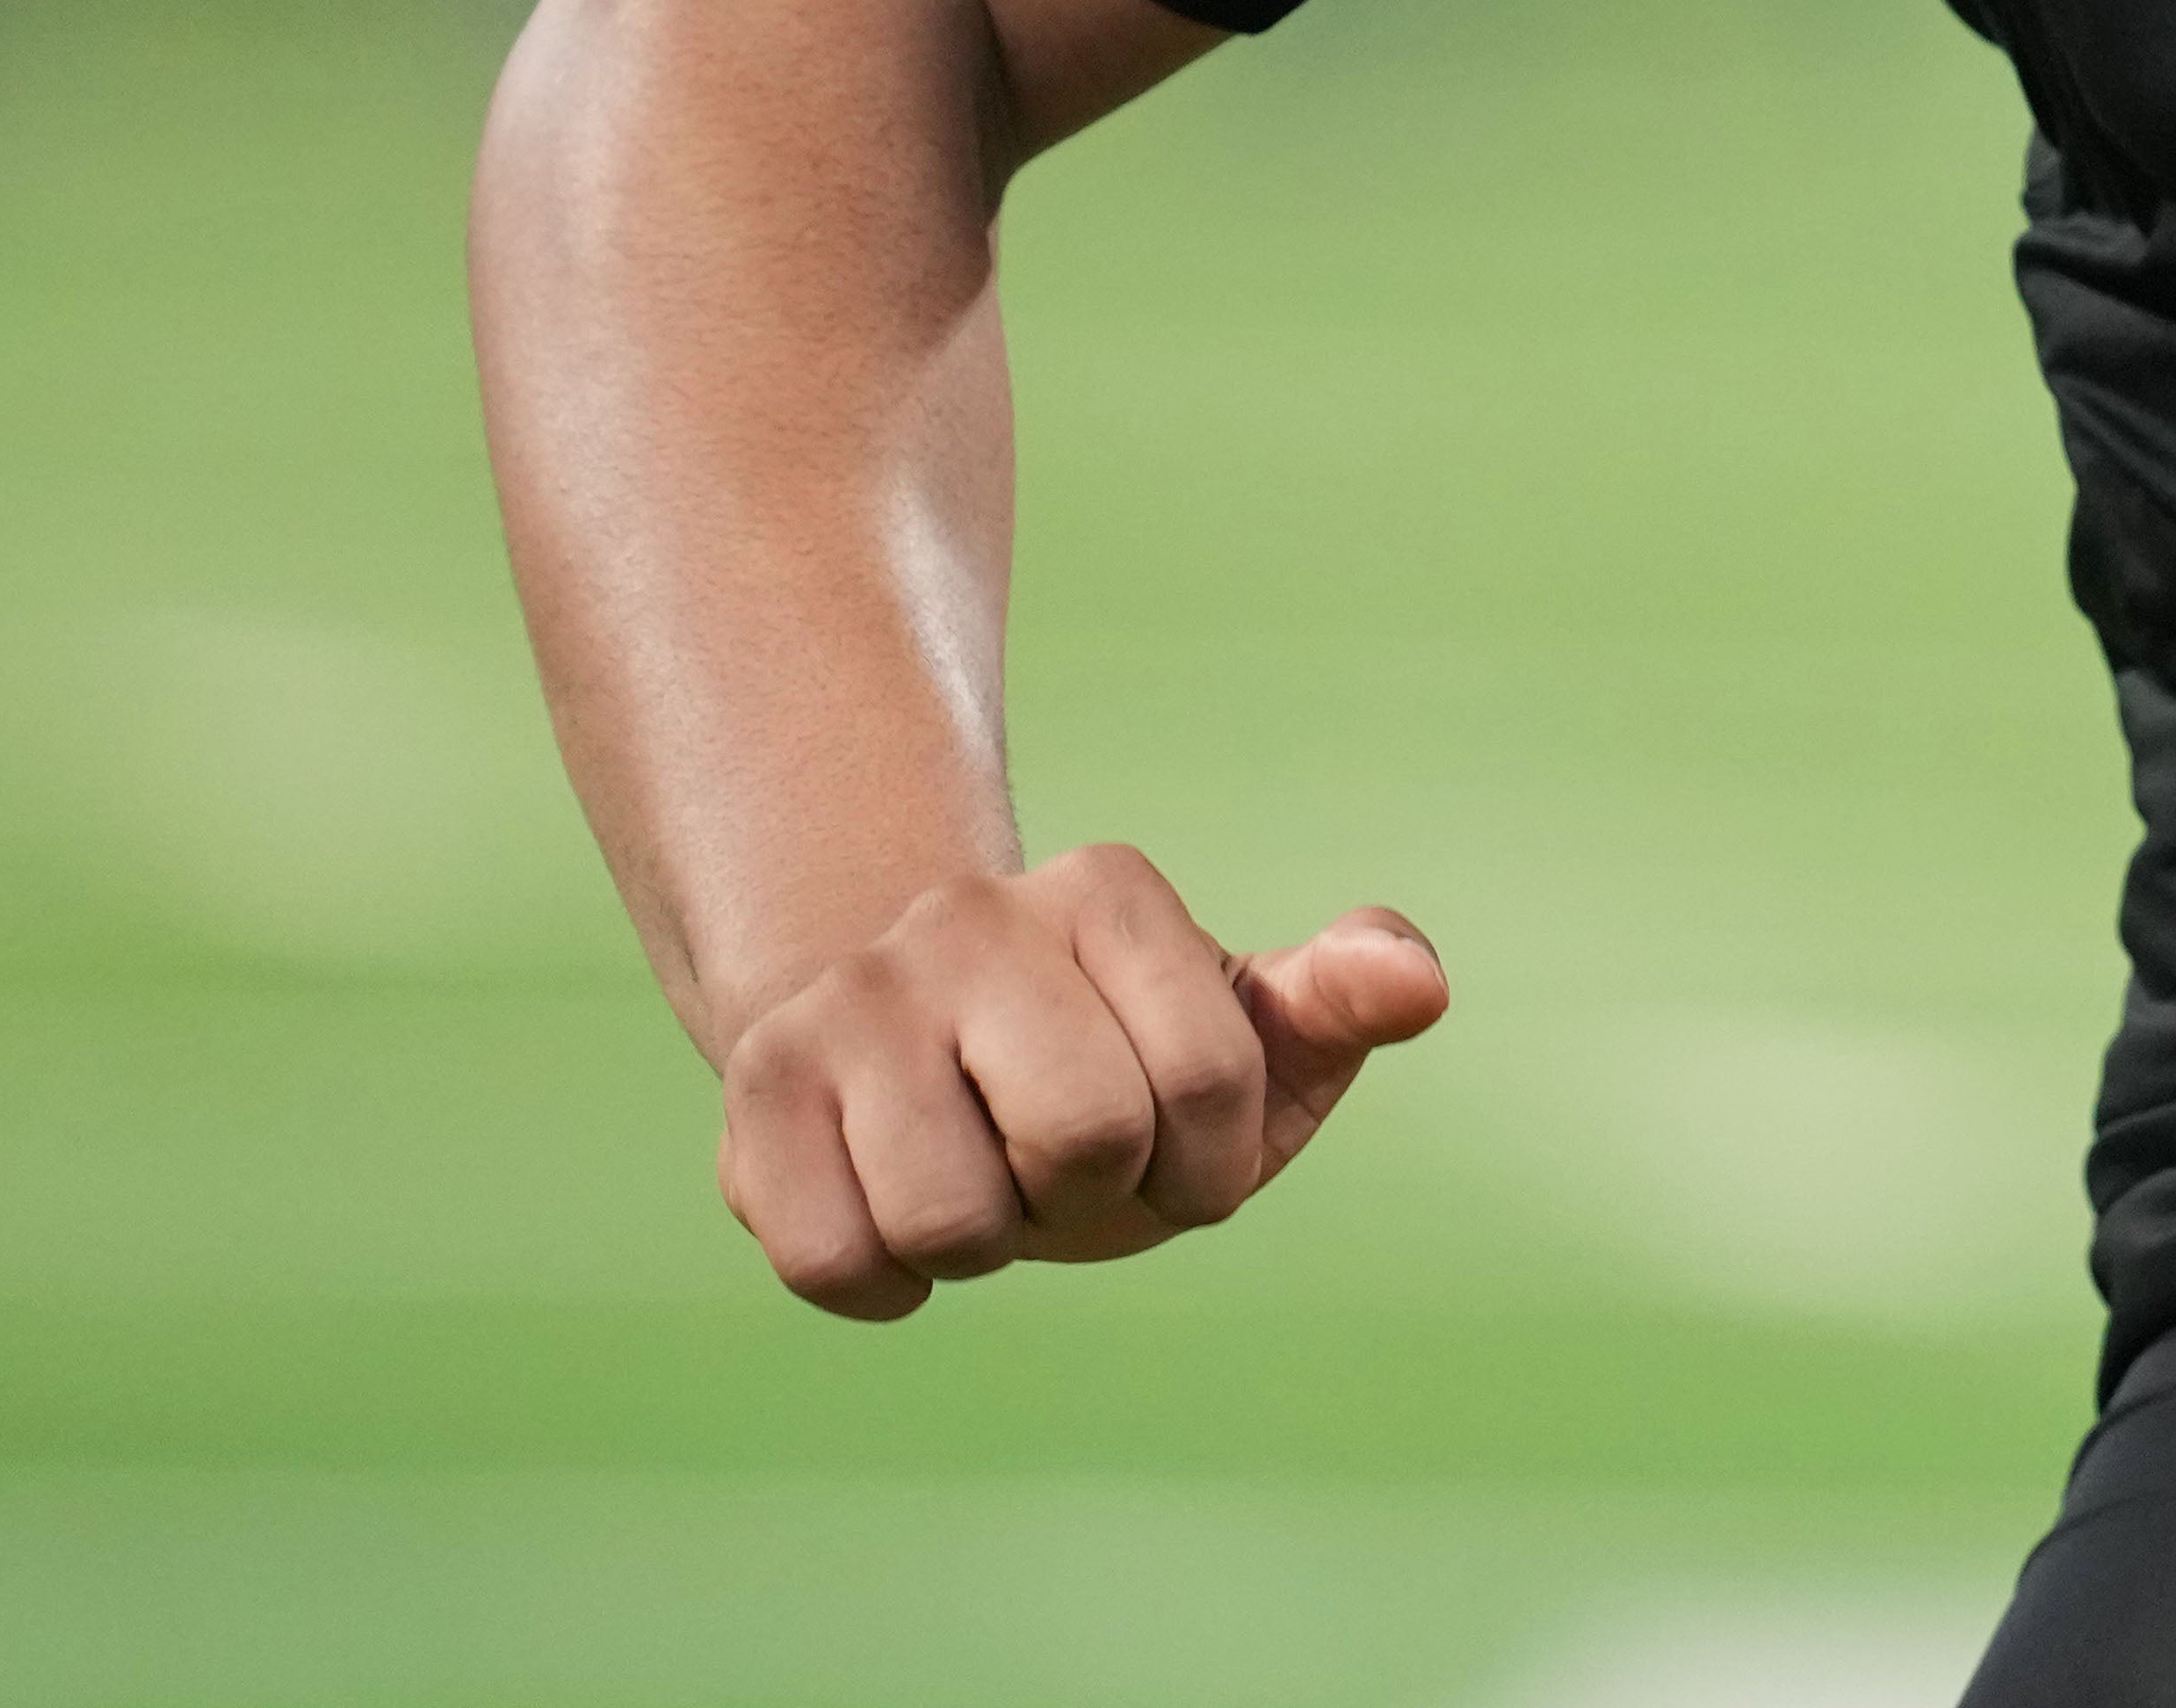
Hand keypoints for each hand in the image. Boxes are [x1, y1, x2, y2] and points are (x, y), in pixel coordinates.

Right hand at [708, 845, 1445, 1319]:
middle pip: (1084, 1138)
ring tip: (983, 1177)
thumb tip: (1419, 983)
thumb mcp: (1245, 1027)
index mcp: (1109, 891)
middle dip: (1095, 1202)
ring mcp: (852, 1001)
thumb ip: (1340, 1001)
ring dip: (989, 1246)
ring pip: (951, 1219)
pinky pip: (835, 1262)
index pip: (1213, 1079)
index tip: (1177, 1153)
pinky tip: (896, 1215)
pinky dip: (886, 1285)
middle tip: (1069, 1173)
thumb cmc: (1113, 1053)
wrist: (911, 1034)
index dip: (1209, 1168)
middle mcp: (970, 919)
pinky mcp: (756, 1090)